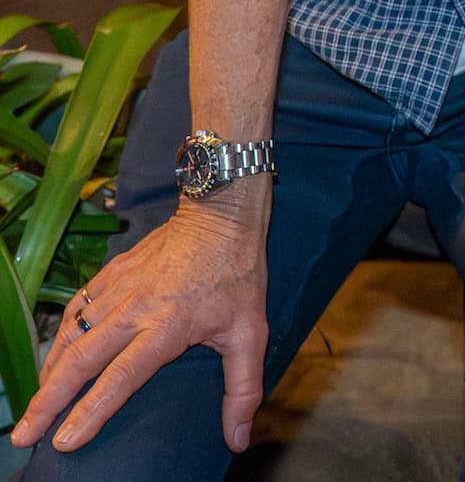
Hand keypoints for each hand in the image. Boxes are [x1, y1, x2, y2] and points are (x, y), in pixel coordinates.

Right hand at [10, 207, 267, 454]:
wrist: (222, 213)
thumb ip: (243, 388)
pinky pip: (79, 305)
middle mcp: (135, 308)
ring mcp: (120, 287)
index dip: (91, 410)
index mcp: (167, 326)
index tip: (65, 439)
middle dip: (49, 400)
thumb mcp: (250, 332)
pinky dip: (62, 333)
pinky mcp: (114, 270)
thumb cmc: (238, 272)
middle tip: (25, 433)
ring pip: (73, 334)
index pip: (121, 377)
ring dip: (50, 371)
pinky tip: (56, 353)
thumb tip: (238, 439)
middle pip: (82, 360)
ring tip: (35, 404)